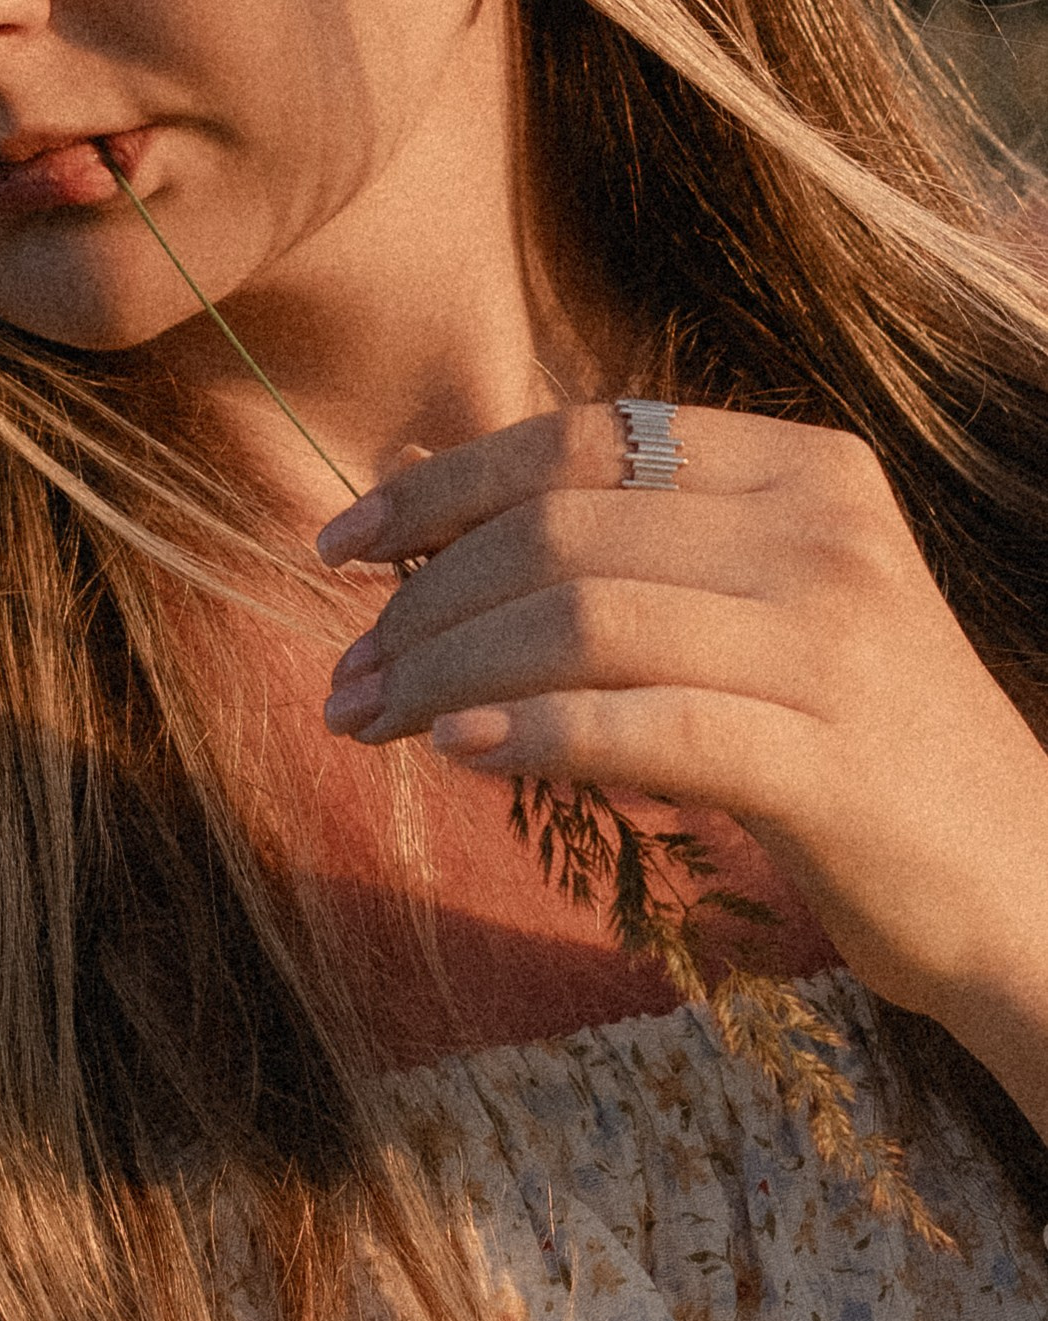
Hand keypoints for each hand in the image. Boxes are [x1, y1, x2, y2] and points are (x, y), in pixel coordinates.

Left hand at [317, 404, 1047, 1122]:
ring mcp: (834, 639)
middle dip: (423, 599)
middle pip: (562, 530)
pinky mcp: (830, 758)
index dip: (443, 484)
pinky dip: (530, 735)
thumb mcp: (759, 606)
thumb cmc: (856, 743)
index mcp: (803, 467)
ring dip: (444, 672)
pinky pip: (643, 726)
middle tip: (347, 675)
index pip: (583, 436)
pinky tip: (455, 756)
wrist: (1025, 884)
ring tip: (369, 720)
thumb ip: (626, 549)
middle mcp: (824, 530)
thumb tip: (424, 516)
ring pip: (581, 620)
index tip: (342, 543)